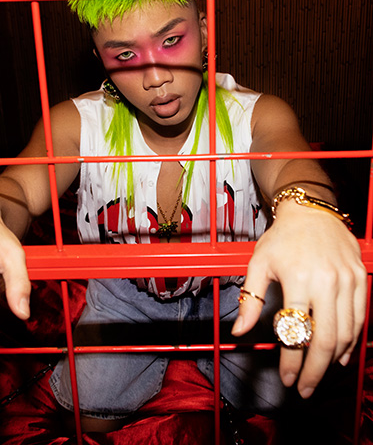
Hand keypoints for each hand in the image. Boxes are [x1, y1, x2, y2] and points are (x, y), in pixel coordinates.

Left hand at [232, 199, 366, 397]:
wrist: (312, 211)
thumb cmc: (283, 237)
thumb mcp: (259, 264)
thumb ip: (251, 300)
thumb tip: (239, 331)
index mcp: (298, 279)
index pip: (296, 332)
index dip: (291, 362)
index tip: (286, 378)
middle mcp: (326, 282)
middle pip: (325, 340)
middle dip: (314, 371)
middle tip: (304, 387)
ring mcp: (347, 281)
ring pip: (346, 333)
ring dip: (333, 360)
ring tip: (320, 374)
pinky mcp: (360, 279)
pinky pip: (360, 318)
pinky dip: (352, 340)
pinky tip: (341, 353)